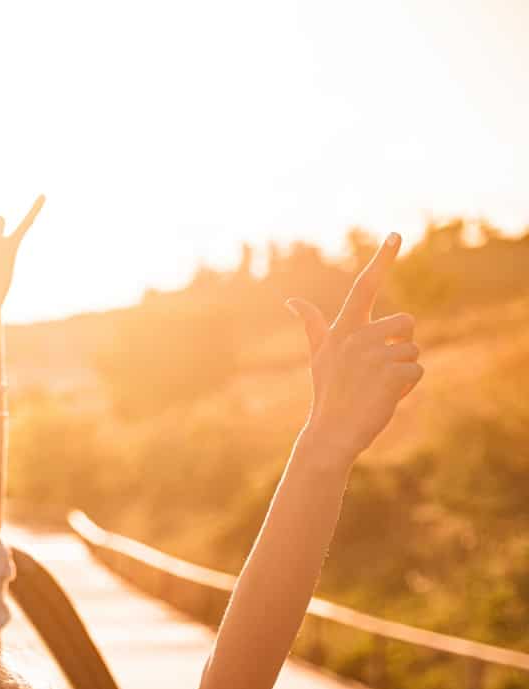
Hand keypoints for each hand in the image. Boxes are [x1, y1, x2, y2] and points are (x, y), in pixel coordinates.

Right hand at [287, 233, 421, 464]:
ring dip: (403, 370)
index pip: (363, 286)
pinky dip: (407, 388)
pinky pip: (418, 371)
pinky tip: (384, 398)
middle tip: (375, 371)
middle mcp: (356, 337)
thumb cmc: (328, 393)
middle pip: (405, 323)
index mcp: (342, 329)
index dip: (382, 259)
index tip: (396, 234)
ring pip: (413, 350)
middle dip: (401, 345)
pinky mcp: (392, 374)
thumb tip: (292, 300)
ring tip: (377, 387)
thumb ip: (313, 325)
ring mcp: (374, 355)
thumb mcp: (318, 355)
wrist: (330, 432)